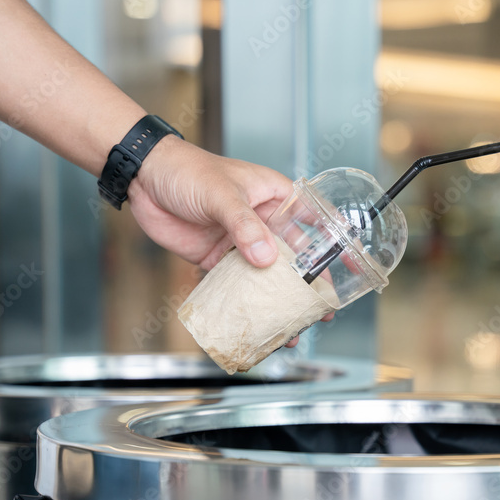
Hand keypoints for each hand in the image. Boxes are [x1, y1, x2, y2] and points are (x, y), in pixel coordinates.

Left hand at [127, 136, 331, 344]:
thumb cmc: (187, 170)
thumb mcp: (222, 195)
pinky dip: (244, 305)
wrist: (143, 178)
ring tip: (290, 330)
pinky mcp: (217, 259)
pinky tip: (253, 323)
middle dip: (308, 286)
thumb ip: (244, 226)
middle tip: (322, 312)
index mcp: (274, 197)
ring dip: (277, 302)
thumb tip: (265, 259)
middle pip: (295, 258)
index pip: (316, 221)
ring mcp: (241, 242)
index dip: (337, 245)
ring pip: (267, 277)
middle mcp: (263, 222)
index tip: (355, 268)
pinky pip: (236, 285)